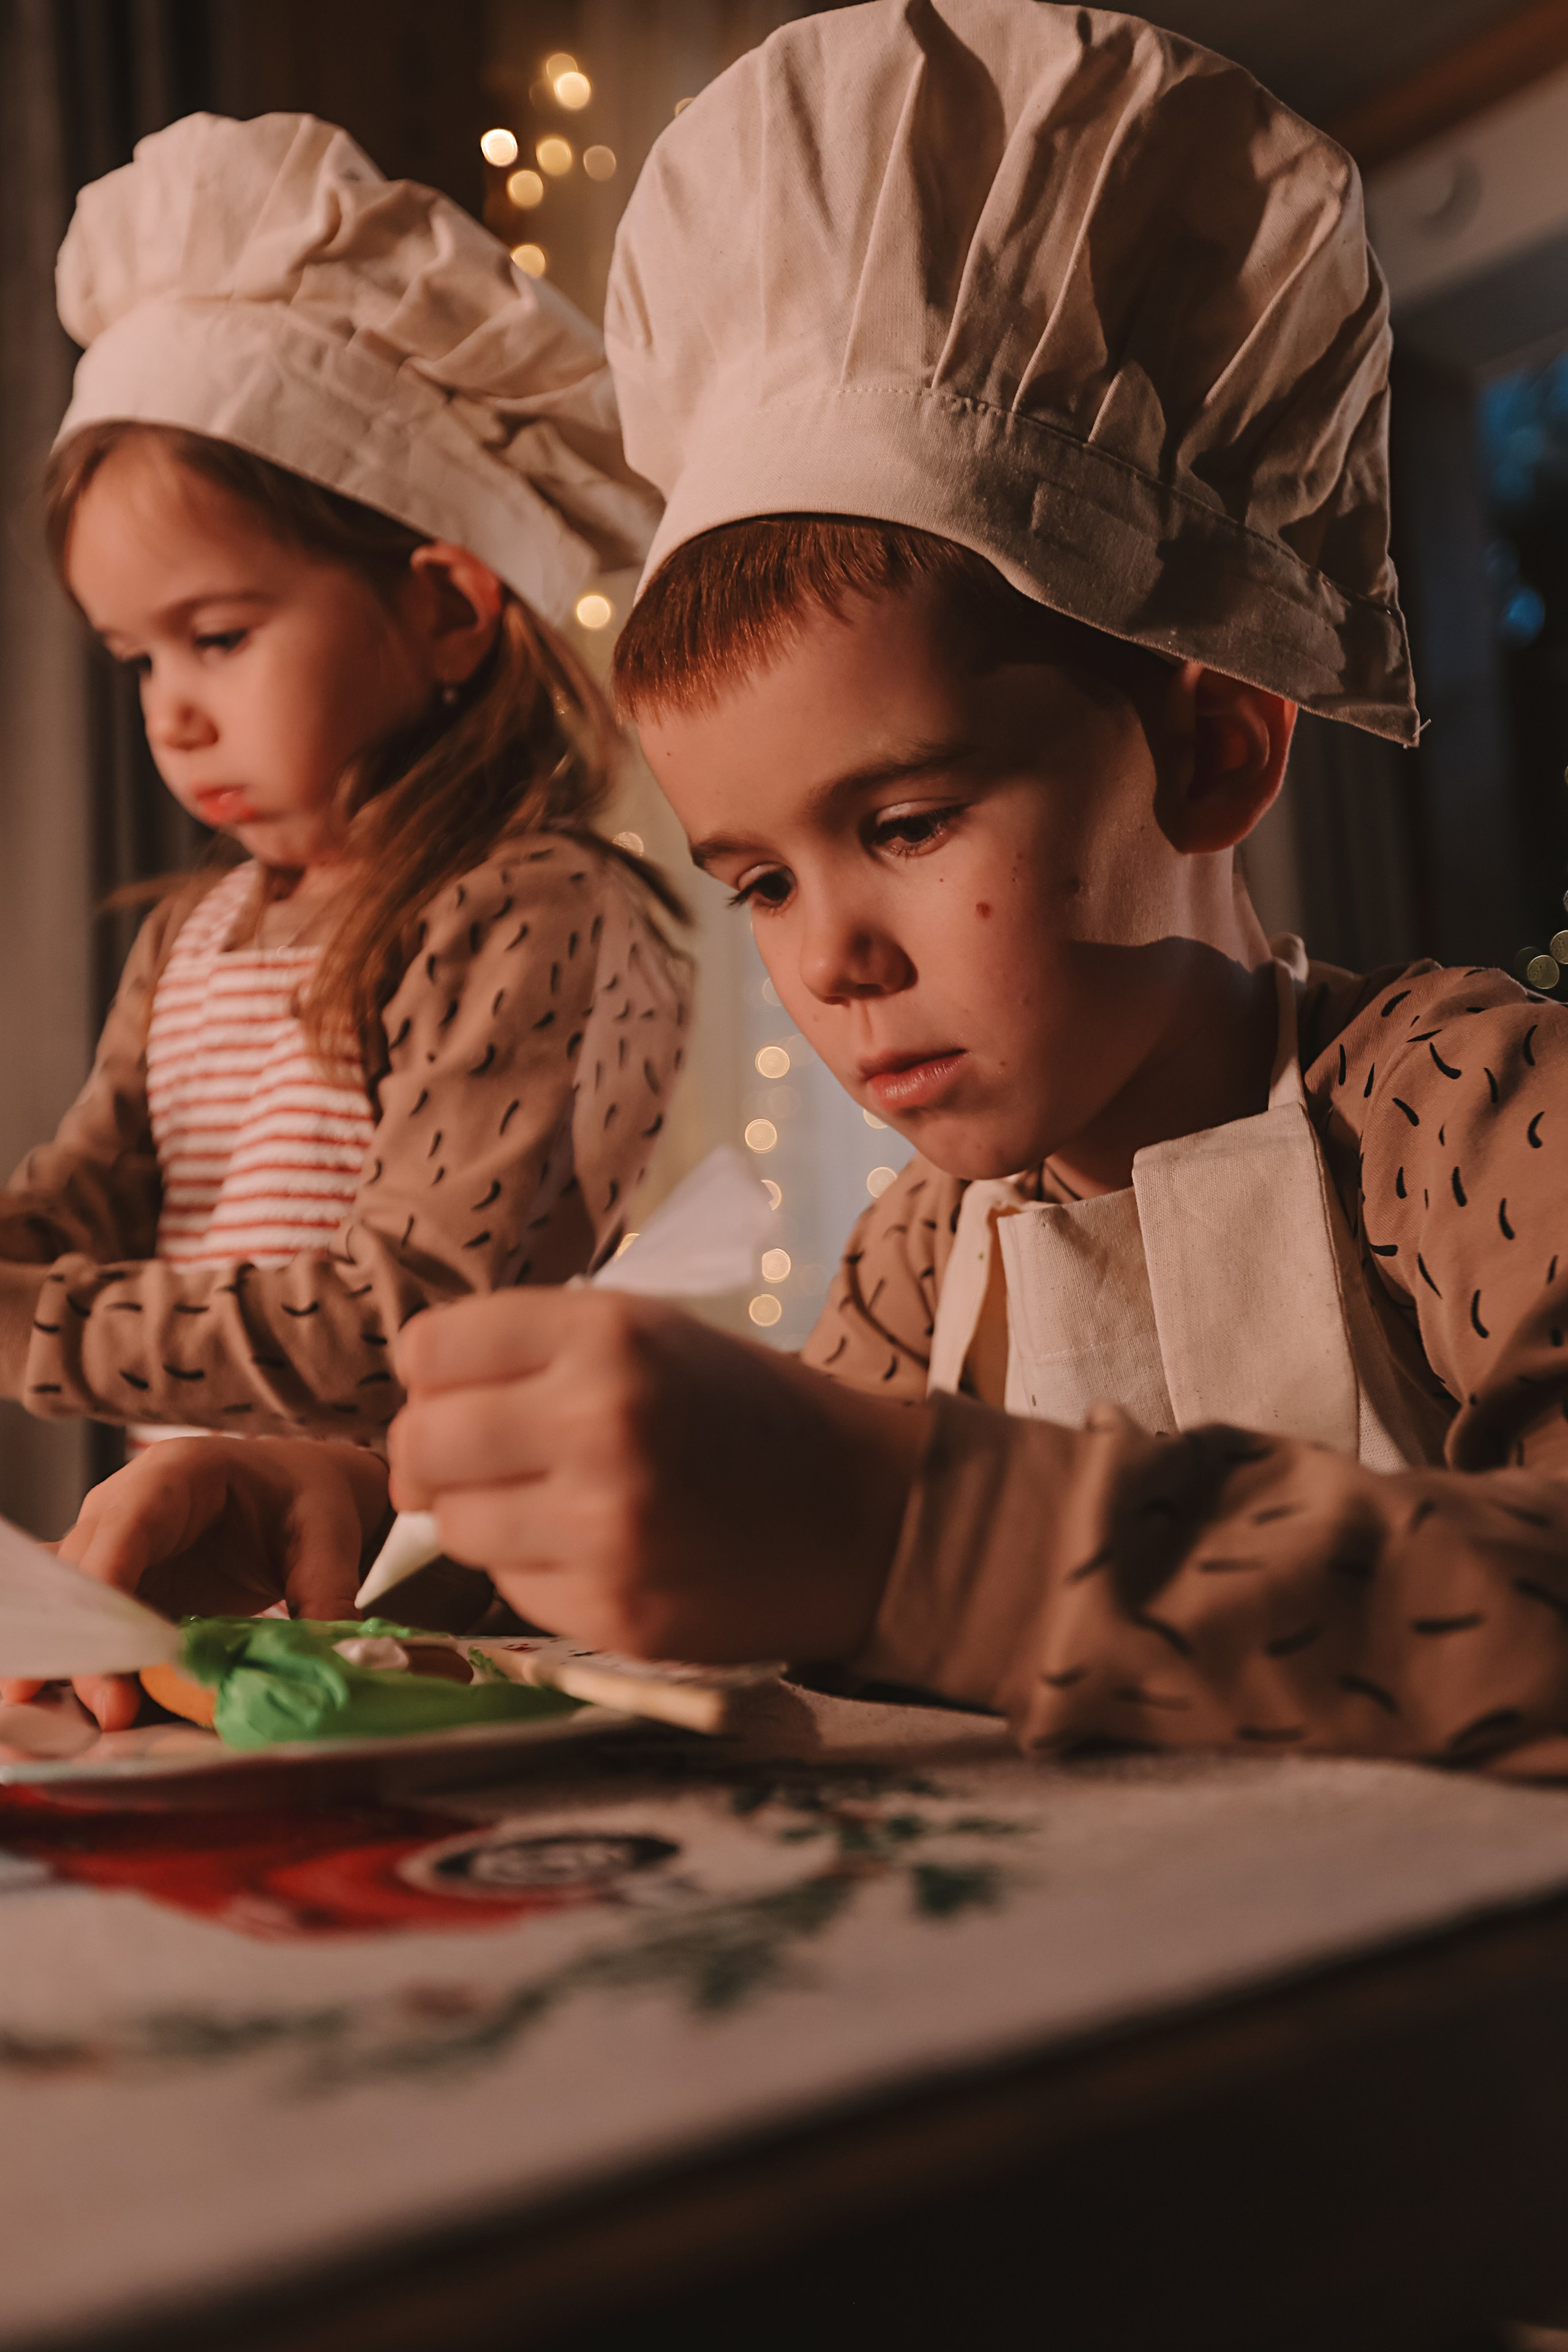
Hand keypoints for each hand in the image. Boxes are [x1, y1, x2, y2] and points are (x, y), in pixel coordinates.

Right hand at [0, 1437, 390, 1730]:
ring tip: (99, 1721)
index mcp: (175, 1473)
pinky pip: (99, 1629)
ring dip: (85, 1664)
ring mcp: (117, 1548)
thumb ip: (325, 1595)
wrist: (302, 1491)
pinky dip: (98, 1668)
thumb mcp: (327, 1537)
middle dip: (91, 1644)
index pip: (123, 1528)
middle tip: (111, 1711)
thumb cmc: (309, 1498)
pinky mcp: (126, 1589)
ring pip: (80, 1607)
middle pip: (87, 1574)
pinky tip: (101, 1709)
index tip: (108, 1653)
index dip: (106, 1590)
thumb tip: (326, 1666)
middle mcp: (127, 1506)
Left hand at [389, 1289, 929, 1663]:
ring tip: (554, 1502)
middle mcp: (599, 1423)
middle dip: (434, 1454)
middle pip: (420, 1444)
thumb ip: (528, 1353)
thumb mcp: (650, 1334)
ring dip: (483, 1515)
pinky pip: (510, 1589)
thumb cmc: (743, 1411)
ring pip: (453, 1525)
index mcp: (608, 1335)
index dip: (435, 1374)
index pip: (429, 1350)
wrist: (865, 1514)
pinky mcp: (613, 1613)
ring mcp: (605, 1528)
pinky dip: (535, 1571)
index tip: (464, 1388)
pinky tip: (599, 1550)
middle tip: (479, 1459)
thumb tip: (412, 1416)